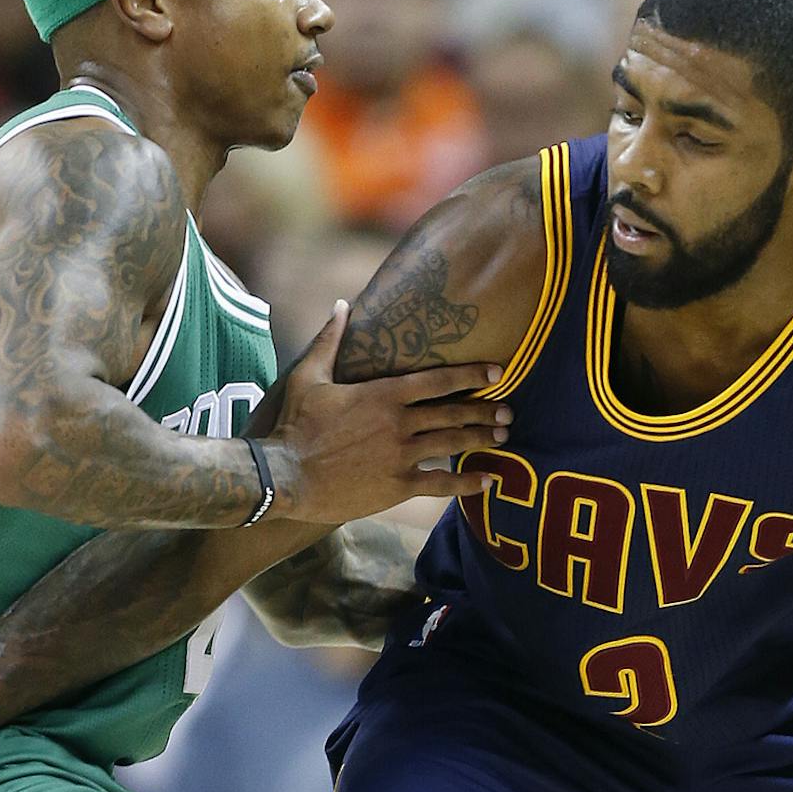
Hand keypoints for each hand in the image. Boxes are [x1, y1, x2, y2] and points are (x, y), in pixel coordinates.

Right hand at [258, 301, 509, 525]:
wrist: (284, 476)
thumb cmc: (295, 426)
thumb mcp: (309, 376)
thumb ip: (330, 340)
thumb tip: (341, 305)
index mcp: (384, 394)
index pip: (438, 380)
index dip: (471, 374)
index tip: (498, 372)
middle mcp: (400, 423)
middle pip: (453, 412)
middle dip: (485, 410)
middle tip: (509, 411)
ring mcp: (401, 456)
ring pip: (453, 444)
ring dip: (481, 439)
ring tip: (502, 437)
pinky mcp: (398, 486)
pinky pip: (442, 484)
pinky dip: (468, 483)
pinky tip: (489, 482)